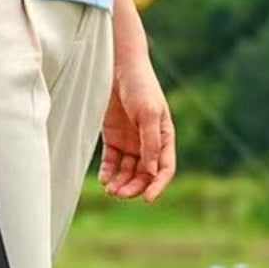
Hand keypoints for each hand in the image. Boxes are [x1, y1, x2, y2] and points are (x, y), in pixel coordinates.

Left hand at [98, 55, 175, 201]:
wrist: (118, 68)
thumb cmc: (140, 87)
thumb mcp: (149, 114)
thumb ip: (150, 143)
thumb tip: (152, 171)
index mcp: (164, 137)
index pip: (164, 168)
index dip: (157, 185)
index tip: (147, 199)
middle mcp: (148, 143)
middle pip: (144, 174)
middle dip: (133, 187)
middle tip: (119, 194)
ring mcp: (130, 142)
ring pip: (127, 172)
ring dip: (120, 183)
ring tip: (110, 190)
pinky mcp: (113, 139)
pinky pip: (111, 162)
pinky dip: (108, 172)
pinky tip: (103, 178)